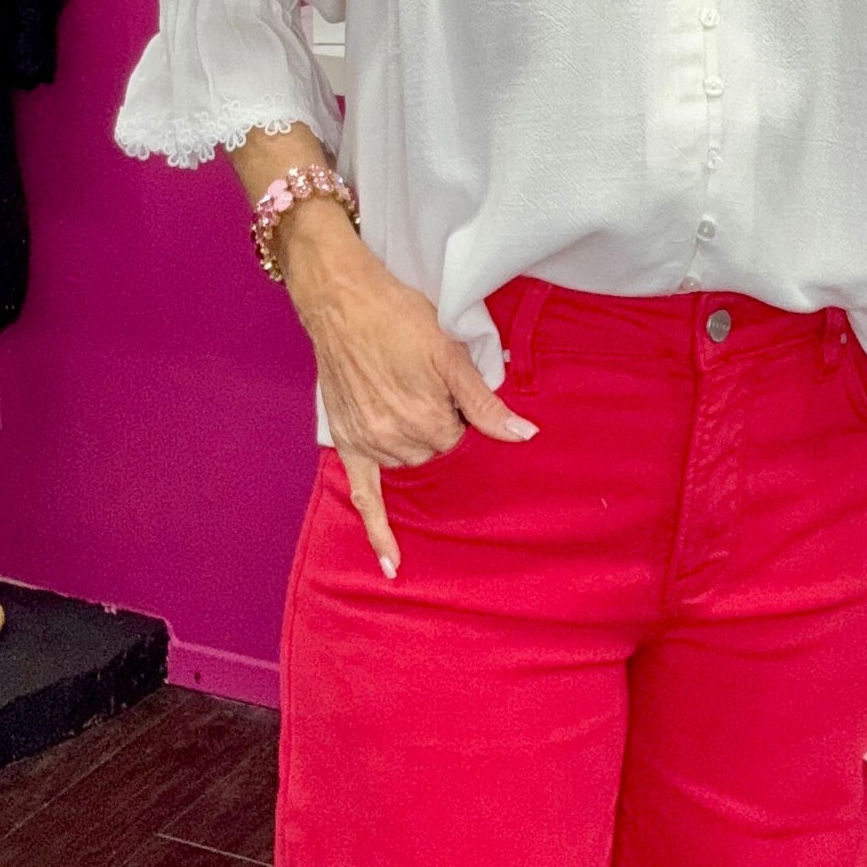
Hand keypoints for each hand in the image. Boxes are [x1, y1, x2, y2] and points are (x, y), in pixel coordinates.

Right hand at [279, 207, 537, 576]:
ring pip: (408, 463)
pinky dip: (378, 530)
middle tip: (420, 380)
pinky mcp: (347, 442)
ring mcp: (369, 444)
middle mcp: (398, 439)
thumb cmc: (397, 317)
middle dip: (436, 423)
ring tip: (399, 394)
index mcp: (429, 420)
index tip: (444, 379)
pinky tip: (393, 565)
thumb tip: (525, 435)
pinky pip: (364, 496)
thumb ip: (486, 404)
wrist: (341, 301)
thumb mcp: (451, 354)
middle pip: (436, 450)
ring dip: (412, 441)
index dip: (457, 406)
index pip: (463, 434)